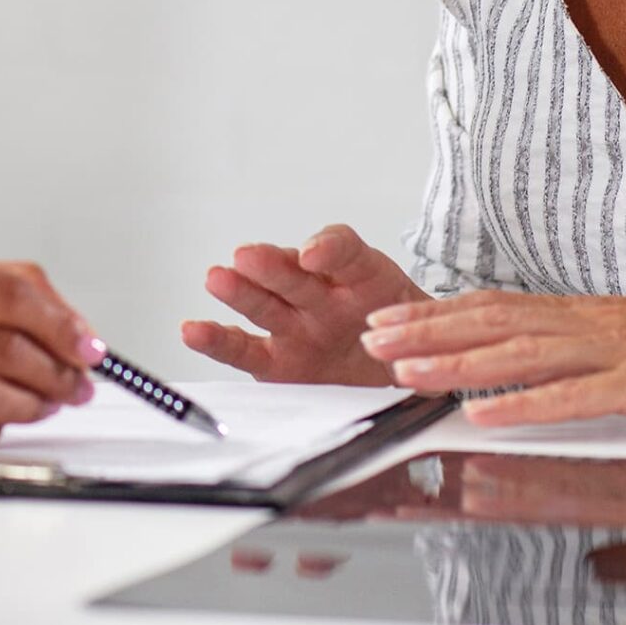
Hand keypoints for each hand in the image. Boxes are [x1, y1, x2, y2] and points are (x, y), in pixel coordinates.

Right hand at [180, 224, 426, 385]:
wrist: (411, 374)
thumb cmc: (417, 342)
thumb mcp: (432, 329)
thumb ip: (424, 334)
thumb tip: (423, 362)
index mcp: (366, 277)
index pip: (346, 251)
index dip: (329, 250)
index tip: (314, 255)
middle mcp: (324, 294)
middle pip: (294, 274)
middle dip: (272, 266)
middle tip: (248, 257)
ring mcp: (297, 325)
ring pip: (266, 304)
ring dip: (240, 291)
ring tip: (217, 278)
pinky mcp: (278, 361)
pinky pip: (247, 349)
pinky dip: (219, 340)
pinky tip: (193, 330)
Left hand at [359, 283, 625, 425]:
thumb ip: (588, 353)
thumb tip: (538, 366)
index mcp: (588, 314)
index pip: (497, 307)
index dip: (439, 314)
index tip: (389, 319)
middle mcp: (593, 324)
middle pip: (493, 322)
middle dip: (427, 330)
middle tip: (371, 337)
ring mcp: (619, 352)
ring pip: (521, 354)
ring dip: (459, 364)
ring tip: (407, 370)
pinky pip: (578, 397)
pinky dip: (527, 406)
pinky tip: (489, 416)